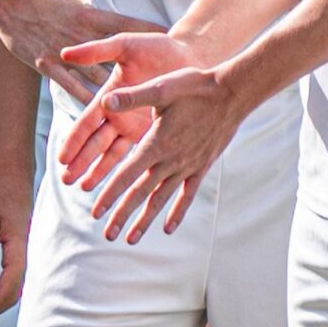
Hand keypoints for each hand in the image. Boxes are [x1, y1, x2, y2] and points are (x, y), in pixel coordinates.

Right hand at [0, 0, 163, 104]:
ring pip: (96, 78)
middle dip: (140, 71)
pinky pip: (71, 87)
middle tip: (163, 85)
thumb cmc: (44, 0)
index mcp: (92, 16)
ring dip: (115, 97)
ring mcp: (66, 52)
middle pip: (118, 57)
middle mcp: (83, 36)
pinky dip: (85, 100)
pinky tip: (99, 116)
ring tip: (135, 113)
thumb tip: (116, 6)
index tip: (173, 39)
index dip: (150, 30)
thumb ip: (96, 10)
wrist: (12, 2)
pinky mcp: (48, 64)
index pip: (127, 24)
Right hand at [54, 32, 205, 187]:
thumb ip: (97, 50)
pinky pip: (138, 156)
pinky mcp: (155, 134)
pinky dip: (128, 171)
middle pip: (96, 143)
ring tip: (85, 188)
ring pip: (112, 154)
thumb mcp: (126, 45)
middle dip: (81, 162)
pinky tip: (120, 186)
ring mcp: (136, 127)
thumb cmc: (157, 47)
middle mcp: (119, 114)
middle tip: (67, 180)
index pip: (87, 122)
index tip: (63, 157)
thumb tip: (65, 53)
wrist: (191, 55)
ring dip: (98, 171)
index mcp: (110, 95)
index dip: (75, 141)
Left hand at [66, 63, 246, 244]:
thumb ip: (132, 98)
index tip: (96, 211)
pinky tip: (168, 228)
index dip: (110, 193)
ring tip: (131, 239)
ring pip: (162, 199)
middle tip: (107, 235)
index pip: (127, 174)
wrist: (231, 95)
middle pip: (141, 193)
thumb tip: (104, 101)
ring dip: (146, 220)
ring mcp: (187, 166)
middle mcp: (170, 160)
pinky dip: (177, 212)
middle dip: (123, 214)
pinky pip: (187, 195)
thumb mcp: (161, 88)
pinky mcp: (201, 167)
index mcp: (156, 143)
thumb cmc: (194, 87)